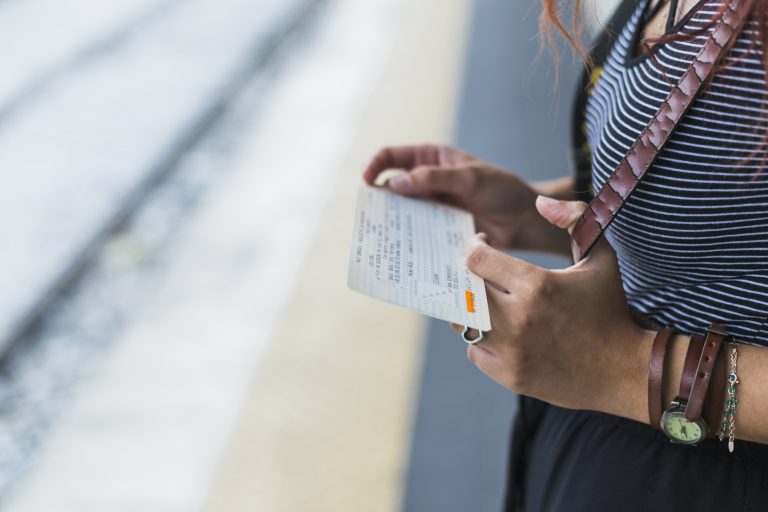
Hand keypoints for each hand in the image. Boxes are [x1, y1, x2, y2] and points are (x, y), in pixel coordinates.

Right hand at [363, 144, 568, 252]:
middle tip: (371, 217)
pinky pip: (418, 232)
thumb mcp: (470, 178)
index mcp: (432, 158)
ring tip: (383, 236)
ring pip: (403, 212)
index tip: (367, 183)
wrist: (527, 221)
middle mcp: (428, 181)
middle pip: (392, 186)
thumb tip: (394, 183)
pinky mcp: (439, 228)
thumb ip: (434, 178)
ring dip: (393, 223)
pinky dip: (409, 239)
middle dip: (379, 200)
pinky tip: (404, 250)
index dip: (375, 166)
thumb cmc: (503, 191)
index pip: (393, 156)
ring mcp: (433, 206)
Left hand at [453, 196, 654, 420]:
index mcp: (537, 285)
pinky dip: (481, 341)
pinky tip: (500, 332)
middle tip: (481, 274)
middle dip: (468, 278)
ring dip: (470, 310)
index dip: (474, 247)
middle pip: (465, 291)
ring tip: (488, 303)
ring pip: (463, 323)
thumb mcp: (600, 257)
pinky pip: (475, 352)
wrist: (626, 370)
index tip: (482, 245)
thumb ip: (575, 219)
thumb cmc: (609, 309)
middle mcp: (519, 318)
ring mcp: (512, 351)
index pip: (477, 259)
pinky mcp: (510, 376)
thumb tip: (541, 202)